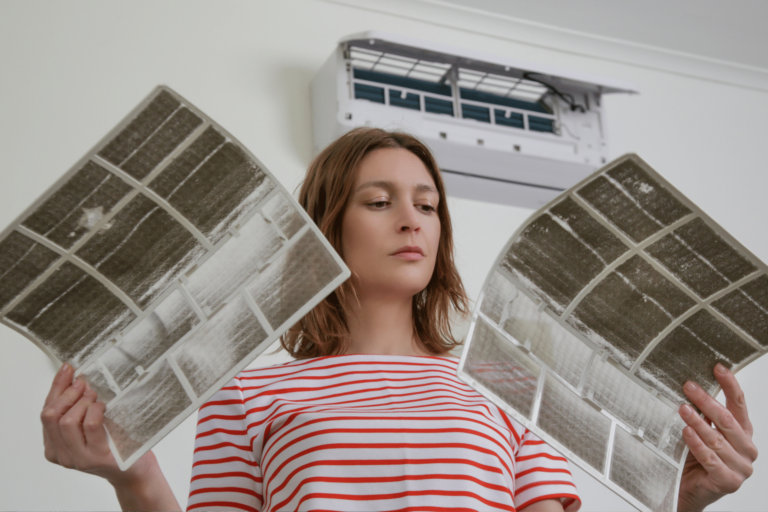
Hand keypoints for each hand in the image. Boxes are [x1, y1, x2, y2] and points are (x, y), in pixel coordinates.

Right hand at [41, 362, 179, 510]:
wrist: (135, 469)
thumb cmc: (115, 443)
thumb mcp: (91, 423)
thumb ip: (78, 405)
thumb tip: (74, 376)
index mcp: (55, 446)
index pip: (46, 412)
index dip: (56, 388)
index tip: (68, 369)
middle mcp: (62, 455)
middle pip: (51, 416)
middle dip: (67, 393)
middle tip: (84, 383)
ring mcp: (78, 458)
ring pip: (67, 421)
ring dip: (82, 402)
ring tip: (95, 396)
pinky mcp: (97, 457)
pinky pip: (90, 425)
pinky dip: (95, 410)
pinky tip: (103, 407)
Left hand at [677, 363, 757, 511]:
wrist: (688, 490)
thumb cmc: (695, 459)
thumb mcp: (702, 432)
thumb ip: (703, 415)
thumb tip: (690, 386)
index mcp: (743, 434)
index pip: (739, 404)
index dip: (730, 384)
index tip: (717, 367)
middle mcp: (746, 449)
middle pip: (727, 420)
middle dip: (707, 401)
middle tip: (689, 387)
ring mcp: (740, 467)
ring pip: (717, 439)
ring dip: (698, 422)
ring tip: (683, 409)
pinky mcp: (728, 482)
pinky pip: (710, 459)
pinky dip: (697, 444)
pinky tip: (686, 432)